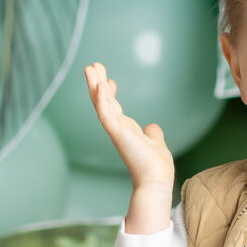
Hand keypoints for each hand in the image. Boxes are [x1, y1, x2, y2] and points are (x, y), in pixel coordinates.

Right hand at [87, 63, 175, 233]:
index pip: (114, 108)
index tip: (110, 80)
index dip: (110, 93)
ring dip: (95, 85)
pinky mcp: (117, 134)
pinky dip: (102, 99)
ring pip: (101, 104)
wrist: (157, 180)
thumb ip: (153, 134)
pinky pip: (106, 114)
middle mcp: (118, 129)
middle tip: (92, 66)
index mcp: (126, 130)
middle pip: (103, 101)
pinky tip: (101, 85)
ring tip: (89, 68)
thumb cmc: (156, 167)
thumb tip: (153, 127)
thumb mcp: (156, 144)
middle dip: (97, 83)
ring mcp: (116, 131)